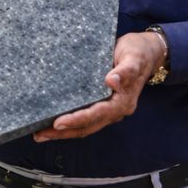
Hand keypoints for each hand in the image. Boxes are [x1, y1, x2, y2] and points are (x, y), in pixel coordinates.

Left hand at [33, 31, 164, 141]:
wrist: (147, 52)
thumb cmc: (139, 52)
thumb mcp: (133, 57)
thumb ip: (125, 70)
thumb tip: (111, 81)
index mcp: (123, 101)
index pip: (97, 114)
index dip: (77, 119)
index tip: (58, 122)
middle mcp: (115, 109)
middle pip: (88, 126)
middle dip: (64, 132)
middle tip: (40, 134)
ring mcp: (108, 108)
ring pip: (85, 126)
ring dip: (64, 132)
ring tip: (41, 134)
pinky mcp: (102, 104)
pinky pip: (85, 118)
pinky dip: (69, 122)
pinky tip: (53, 122)